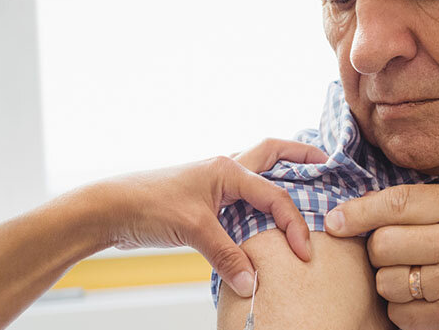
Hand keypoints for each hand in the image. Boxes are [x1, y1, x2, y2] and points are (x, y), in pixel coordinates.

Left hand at [86, 138, 327, 297]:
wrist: (110, 209)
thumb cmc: (147, 205)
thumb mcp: (193, 230)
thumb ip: (227, 256)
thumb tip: (252, 284)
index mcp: (227, 169)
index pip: (274, 195)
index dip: (294, 223)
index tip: (305, 251)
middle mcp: (224, 170)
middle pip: (271, 154)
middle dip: (300, 157)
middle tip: (327, 163)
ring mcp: (213, 185)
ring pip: (257, 174)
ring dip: (281, 178)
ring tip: (306, 185)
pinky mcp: (203, 202)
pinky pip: (241, 199)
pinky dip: (259, 206)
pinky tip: (266, 221)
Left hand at [324, 184, 438, 329]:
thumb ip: (423, 205)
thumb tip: (357, 208)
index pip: (396, 203)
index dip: (357, 212)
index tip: (335, 221)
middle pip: (382, 244)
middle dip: (379, 251)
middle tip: (399, 254)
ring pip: (386, 282)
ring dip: (390, 283)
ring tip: (417, 278)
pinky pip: (399, 314)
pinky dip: (403, 310)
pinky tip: (426, 300)